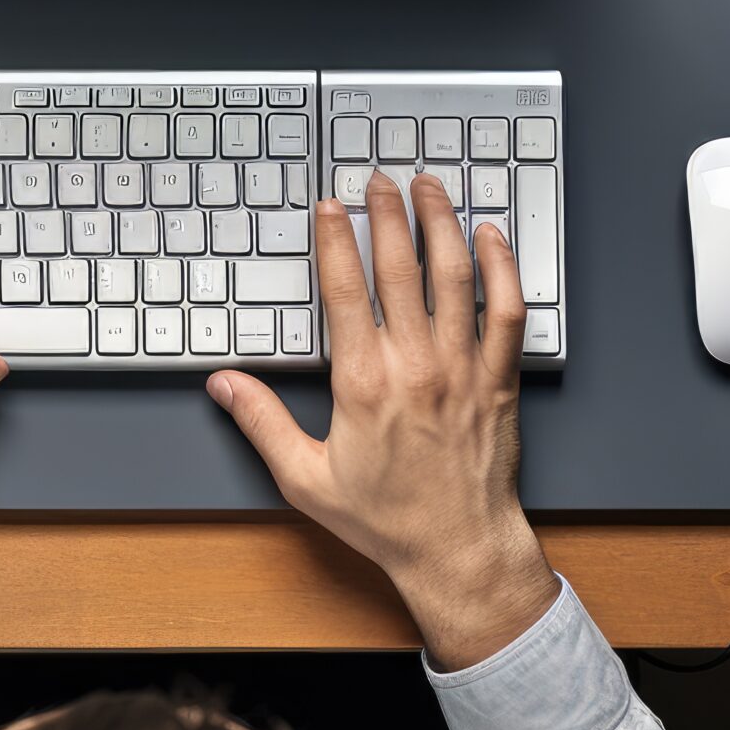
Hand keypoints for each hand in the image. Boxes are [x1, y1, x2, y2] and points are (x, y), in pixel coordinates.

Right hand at [208, 171, 556, 670]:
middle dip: (388, 213)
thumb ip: (262, 422)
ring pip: (454, 276)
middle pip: (400, 267)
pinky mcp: (498, 379)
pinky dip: (500, 267)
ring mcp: (463, 368)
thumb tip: (224, 385)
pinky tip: (490, 239)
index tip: (332, 206)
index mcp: (364, 382)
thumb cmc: (387, 519)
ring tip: (429, 189)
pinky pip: (506, 310)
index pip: (346, 288)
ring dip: (441, 223)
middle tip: (379, 180)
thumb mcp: (305, 478)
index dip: (336, 237)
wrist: (457, 549)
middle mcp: (416, 365)